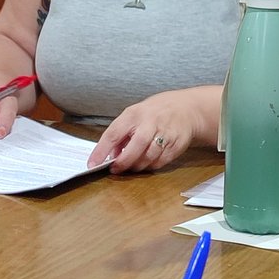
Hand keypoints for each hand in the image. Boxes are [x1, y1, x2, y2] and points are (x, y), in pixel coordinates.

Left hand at [86, 90, 206, 173]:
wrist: (186, 109)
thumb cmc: (155, 113)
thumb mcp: (134, 115)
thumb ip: (121, 134)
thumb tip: (109, 155)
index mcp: (134, 114)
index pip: (114, 133)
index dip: (101, 150)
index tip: (92, 164)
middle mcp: (150, 122)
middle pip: (135, 147)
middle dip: (123, 162)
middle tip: (115, 169)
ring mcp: (165, 134)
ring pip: (148, 157)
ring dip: (137, 166)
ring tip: (131, 166)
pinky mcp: (176, 145)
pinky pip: (160, 162)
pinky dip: (150, 166)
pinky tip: (146, 163)